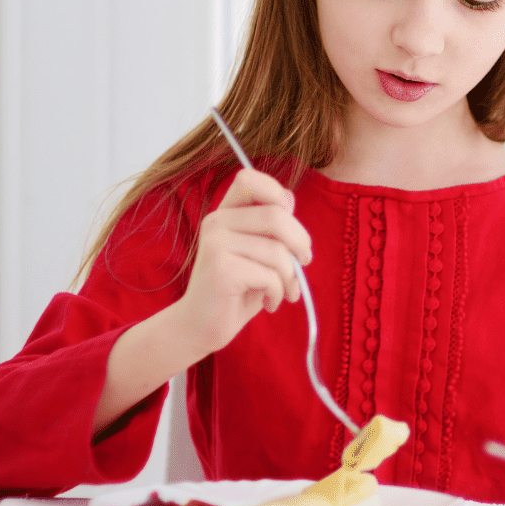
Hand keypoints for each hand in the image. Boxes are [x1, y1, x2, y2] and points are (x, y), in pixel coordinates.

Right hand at [171, 167, 314, 355]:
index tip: (290, 227)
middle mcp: (216, 222)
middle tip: (303, 264)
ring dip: (291, 277)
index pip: (249, 178)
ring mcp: (215, 244)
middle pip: (277, 215)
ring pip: (278, 251)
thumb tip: (289, 198)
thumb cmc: (237, 289)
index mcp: (226, 212)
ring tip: (284, 292)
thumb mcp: (259, 253)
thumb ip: (272, 227)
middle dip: (301, 243)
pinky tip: (270, 302)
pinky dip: (278, 293)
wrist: (200, 327)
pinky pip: (270, 275)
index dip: (276, 193)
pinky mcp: (220, 268)